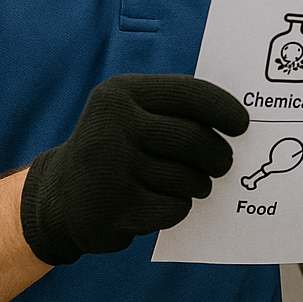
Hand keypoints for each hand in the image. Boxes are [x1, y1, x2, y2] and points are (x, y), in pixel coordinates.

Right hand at [20, 74, 247, 265]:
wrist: (60, 197)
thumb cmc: (115, 148)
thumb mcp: (131, 113)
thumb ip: (176, 111)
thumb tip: (237, 125)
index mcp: (121, 93)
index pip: (190, 94)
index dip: (224, 109)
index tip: (242, 125)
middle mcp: (113, 124)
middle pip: (195, 140)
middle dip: (219, 156)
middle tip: (223, 164)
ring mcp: (112, 167)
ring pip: (189, 178)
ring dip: (199, 185)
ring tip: (189, 184)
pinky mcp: (114, 208)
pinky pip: (175, 208)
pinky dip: (178, 207)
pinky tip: (159, 203)